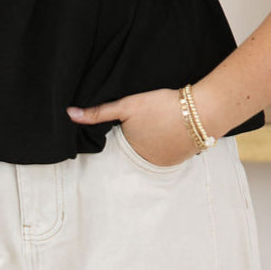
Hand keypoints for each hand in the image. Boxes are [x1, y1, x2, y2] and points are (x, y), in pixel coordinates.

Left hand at [67, 87, 200, 166]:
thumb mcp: (127, 105)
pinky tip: (174, 132)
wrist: (201, 112)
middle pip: (137, 145)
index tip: (139, 117)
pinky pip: (167, 153)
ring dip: (156, 140)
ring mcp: (160, 164)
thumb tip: (69, 114)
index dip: (128, 125)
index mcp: (128, 149)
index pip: (122, 137)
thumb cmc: (162, 105)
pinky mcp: (176, 162)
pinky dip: (169, 144)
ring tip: (165, 123)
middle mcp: (142, 162)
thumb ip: (99, 112)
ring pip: (153, 149)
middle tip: (154, 118)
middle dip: (141, 135)